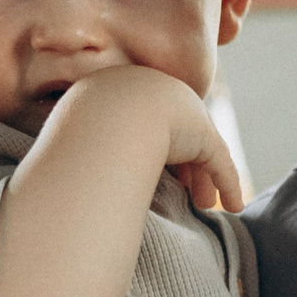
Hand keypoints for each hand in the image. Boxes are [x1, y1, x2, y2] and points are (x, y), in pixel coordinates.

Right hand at [56, 65, 243, 212]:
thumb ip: (81, 146)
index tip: (158, 174)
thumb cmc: (80, 130)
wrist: (105, 118)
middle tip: (187, 192)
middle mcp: (161, 95)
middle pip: (180, 135)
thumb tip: (64, 171)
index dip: (156, 151)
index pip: (150, 122)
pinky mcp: (203, 134)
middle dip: (186, 166)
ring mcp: (184, 113)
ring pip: (202, 150)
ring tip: (204, 205)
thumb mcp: (74, 134)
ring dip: (204, 180)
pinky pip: (218, 162)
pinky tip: (233, 205)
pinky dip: (227, 184)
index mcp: (127, 90)